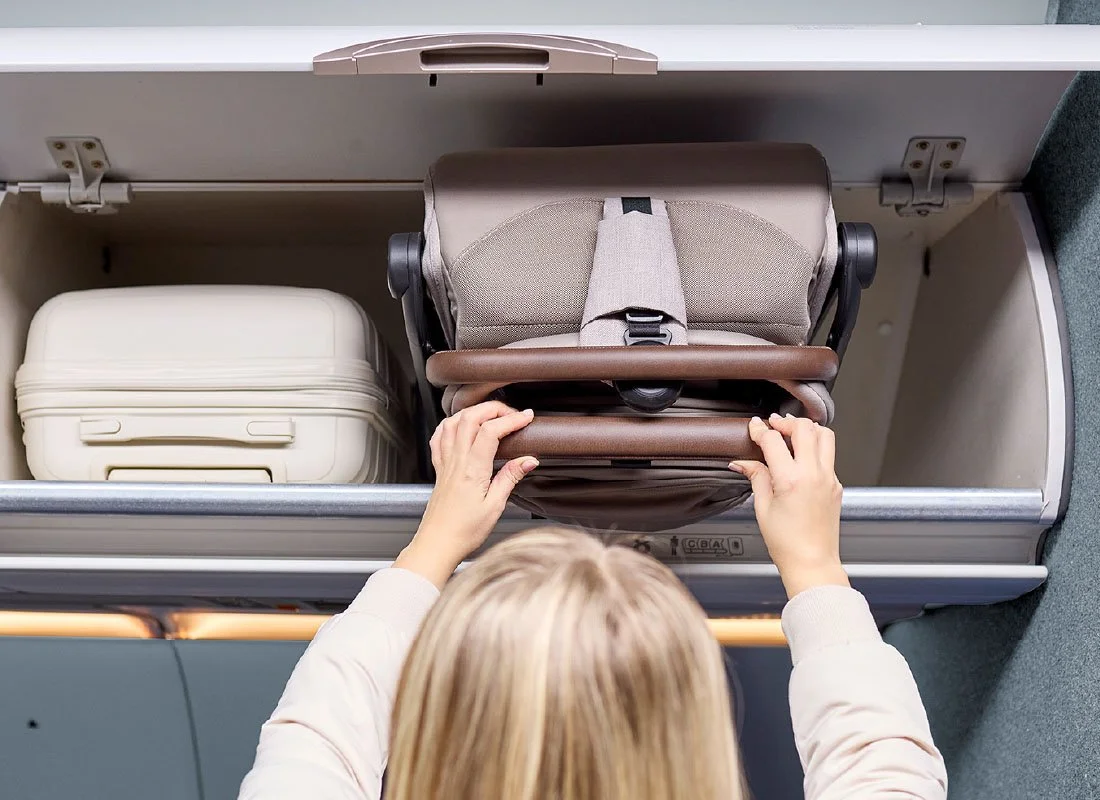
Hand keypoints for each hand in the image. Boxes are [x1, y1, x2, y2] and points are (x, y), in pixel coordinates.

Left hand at [394, 402, 537, 587]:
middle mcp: (456, 461)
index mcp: (472, 469)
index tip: (527, 418)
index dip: (511, 419)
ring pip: (452, 422)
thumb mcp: (495, 506)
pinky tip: (460, 427)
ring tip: (490, 416)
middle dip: (493, 408)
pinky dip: (450, 425)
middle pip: (470, 417)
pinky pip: (439, 438)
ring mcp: (445, 463)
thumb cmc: (464, 531)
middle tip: (512, 414)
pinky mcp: (439, 469)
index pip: (491, 431)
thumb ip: (510, 478)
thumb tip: (528, 460)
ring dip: (472, 412)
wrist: (437, 545)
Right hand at [730, 414, 848, 599]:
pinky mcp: (836, 485)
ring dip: (807, 429)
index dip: (760, 430)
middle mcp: (814, 475)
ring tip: (792, 434)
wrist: (812, 562)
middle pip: (804, 428)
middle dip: (786, 422)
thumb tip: (743, 463)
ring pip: (825, 435)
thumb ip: (756, 477)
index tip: (754, 428)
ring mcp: (829, 478)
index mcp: (791, 480)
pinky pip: (829, 456)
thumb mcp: (763, 508)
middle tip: (773, 425)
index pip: (773, 441)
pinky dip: (815, 448)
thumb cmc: (787, 543)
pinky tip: (801, 457)